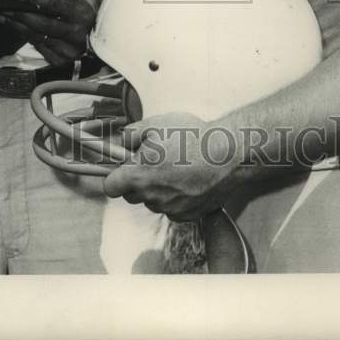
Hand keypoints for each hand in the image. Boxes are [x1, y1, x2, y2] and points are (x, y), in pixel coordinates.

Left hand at [0, 0, 96, 66]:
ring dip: (17, 27)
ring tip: (3, 17)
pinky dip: (27, 37)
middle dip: (20, 15)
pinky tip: (17, 29)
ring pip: (37, 37)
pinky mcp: (62, 60)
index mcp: (82, 13)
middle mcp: (76, 33)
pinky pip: (39, 47)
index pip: (55, 4)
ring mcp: (69, 49)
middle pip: (42, 24)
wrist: (102, 33)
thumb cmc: (87, 9)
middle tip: (3, 7)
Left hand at [102, 113, 241, 221]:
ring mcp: (170, 208)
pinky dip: (176, 198)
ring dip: (158, 190)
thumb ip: (132, 134)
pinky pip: (172, 208)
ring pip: (153, 202)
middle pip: (132, 195)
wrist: (228, 154)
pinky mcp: (187, 215)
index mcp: (139, 175)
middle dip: (137, 181)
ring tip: (177, 168)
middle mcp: (151, 197)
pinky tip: (189, 180)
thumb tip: (122, 141)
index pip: (111, 187)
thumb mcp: (157, 124)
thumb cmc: (193, 137)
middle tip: (153, 163)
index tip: (122, 169)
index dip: (115, 176)